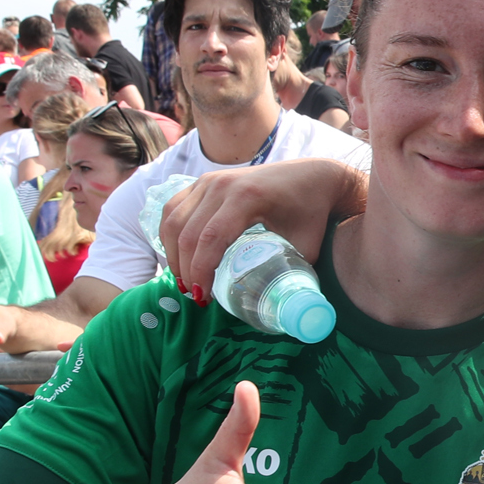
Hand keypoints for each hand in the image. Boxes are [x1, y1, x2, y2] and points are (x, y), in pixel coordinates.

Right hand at [163, 159, 364, 298]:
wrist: (313, 176)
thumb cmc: (311, 211)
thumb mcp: (307, 246)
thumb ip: (291, 275)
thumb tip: (278, 307)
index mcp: (247, 197)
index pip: (211, 238)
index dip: (201, 271)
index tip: (203, 298)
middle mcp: (222, 185)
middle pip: (187, 233)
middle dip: (186, 270)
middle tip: (196, 297)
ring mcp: (209, 180)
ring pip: (174, 221)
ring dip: (173, 254)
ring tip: (186, 281)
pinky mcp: (204, 181)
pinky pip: (174, 209)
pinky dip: (170, 234)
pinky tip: (178, 256)